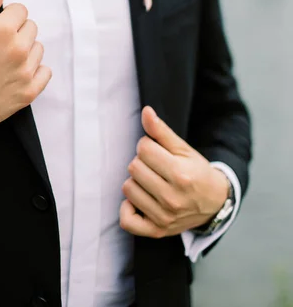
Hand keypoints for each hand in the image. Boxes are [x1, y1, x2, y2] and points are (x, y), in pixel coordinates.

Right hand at [0, 0, 51, 133]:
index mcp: (2, 31)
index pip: (21, 10)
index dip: (7, 17)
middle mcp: (18, 50)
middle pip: (32, 27)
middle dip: (17, 32)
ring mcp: (25, 73)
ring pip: (38, 49)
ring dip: (26, 51)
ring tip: (3, 61)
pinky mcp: (29, 93)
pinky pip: (45, 72)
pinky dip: (35, 71)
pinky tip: (16, 74)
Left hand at [120, 106, 228, 238]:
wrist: (214, 202)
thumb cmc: (196, 171)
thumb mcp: (183, 149)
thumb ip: (161, 131)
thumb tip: (146, 111)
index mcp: (180, 174)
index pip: (143, 149)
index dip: (147, 145)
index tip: (157, 151)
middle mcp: (172, 198)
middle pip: (134, 167)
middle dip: (142, 162)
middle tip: (156, 167)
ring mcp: (164, 217)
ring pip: (128, 188)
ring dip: (136, 181)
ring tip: (151, 181)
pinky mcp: (157, 231)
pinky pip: (126, 220)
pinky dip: (128, 208)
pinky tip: (139, 199)